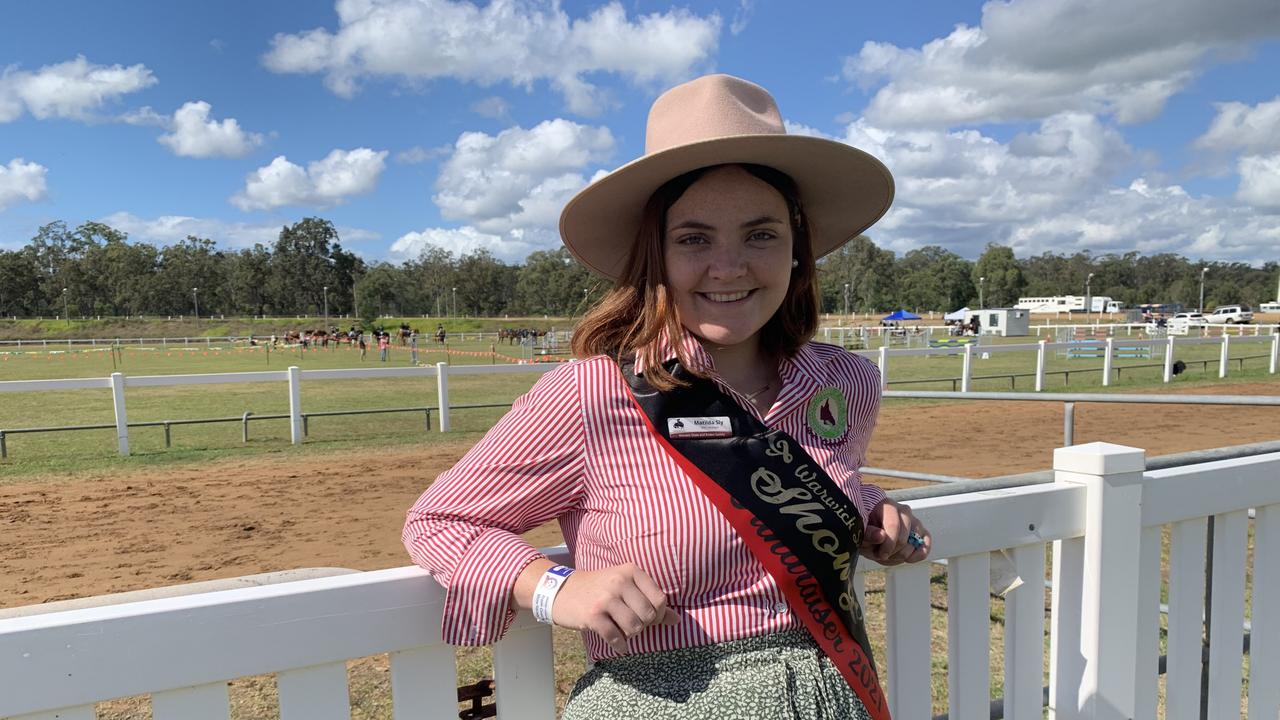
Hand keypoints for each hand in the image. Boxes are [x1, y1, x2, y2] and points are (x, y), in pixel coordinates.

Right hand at [551, 562, 679, 654]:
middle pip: (648, 615)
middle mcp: (619, 582)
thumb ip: (650, 600)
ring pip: (634, 627)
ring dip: (631, 635)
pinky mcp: (592, 615)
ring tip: (622, 630)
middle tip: (633, 625)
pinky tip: (618, 644)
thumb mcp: (624, 587)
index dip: (658, 614)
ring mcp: (605, 598)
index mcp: (631, 571)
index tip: (648, 618)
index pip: (659, 599)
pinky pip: (616, 637)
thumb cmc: (598, 589)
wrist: (561, 590)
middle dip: (644, 626)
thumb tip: (676, 620)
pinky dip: (620, 646)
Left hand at [861, 499, 930, 565]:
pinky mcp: (921, 531)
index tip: (880, 554)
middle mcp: (903, 510)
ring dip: (902, 554)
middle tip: (881, 554)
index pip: (893, 525)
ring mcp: (914, 520)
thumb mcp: (860, 533)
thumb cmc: (864, 531)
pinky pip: (926, 542)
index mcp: (886, 505)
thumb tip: (881, 536)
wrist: (869, 534)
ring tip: (890, 555)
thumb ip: (868, 534)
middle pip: (904, 536)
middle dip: (893, 551)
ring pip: (915, 540)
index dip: (888, 544)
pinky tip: (909, 559)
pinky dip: (920, 553)